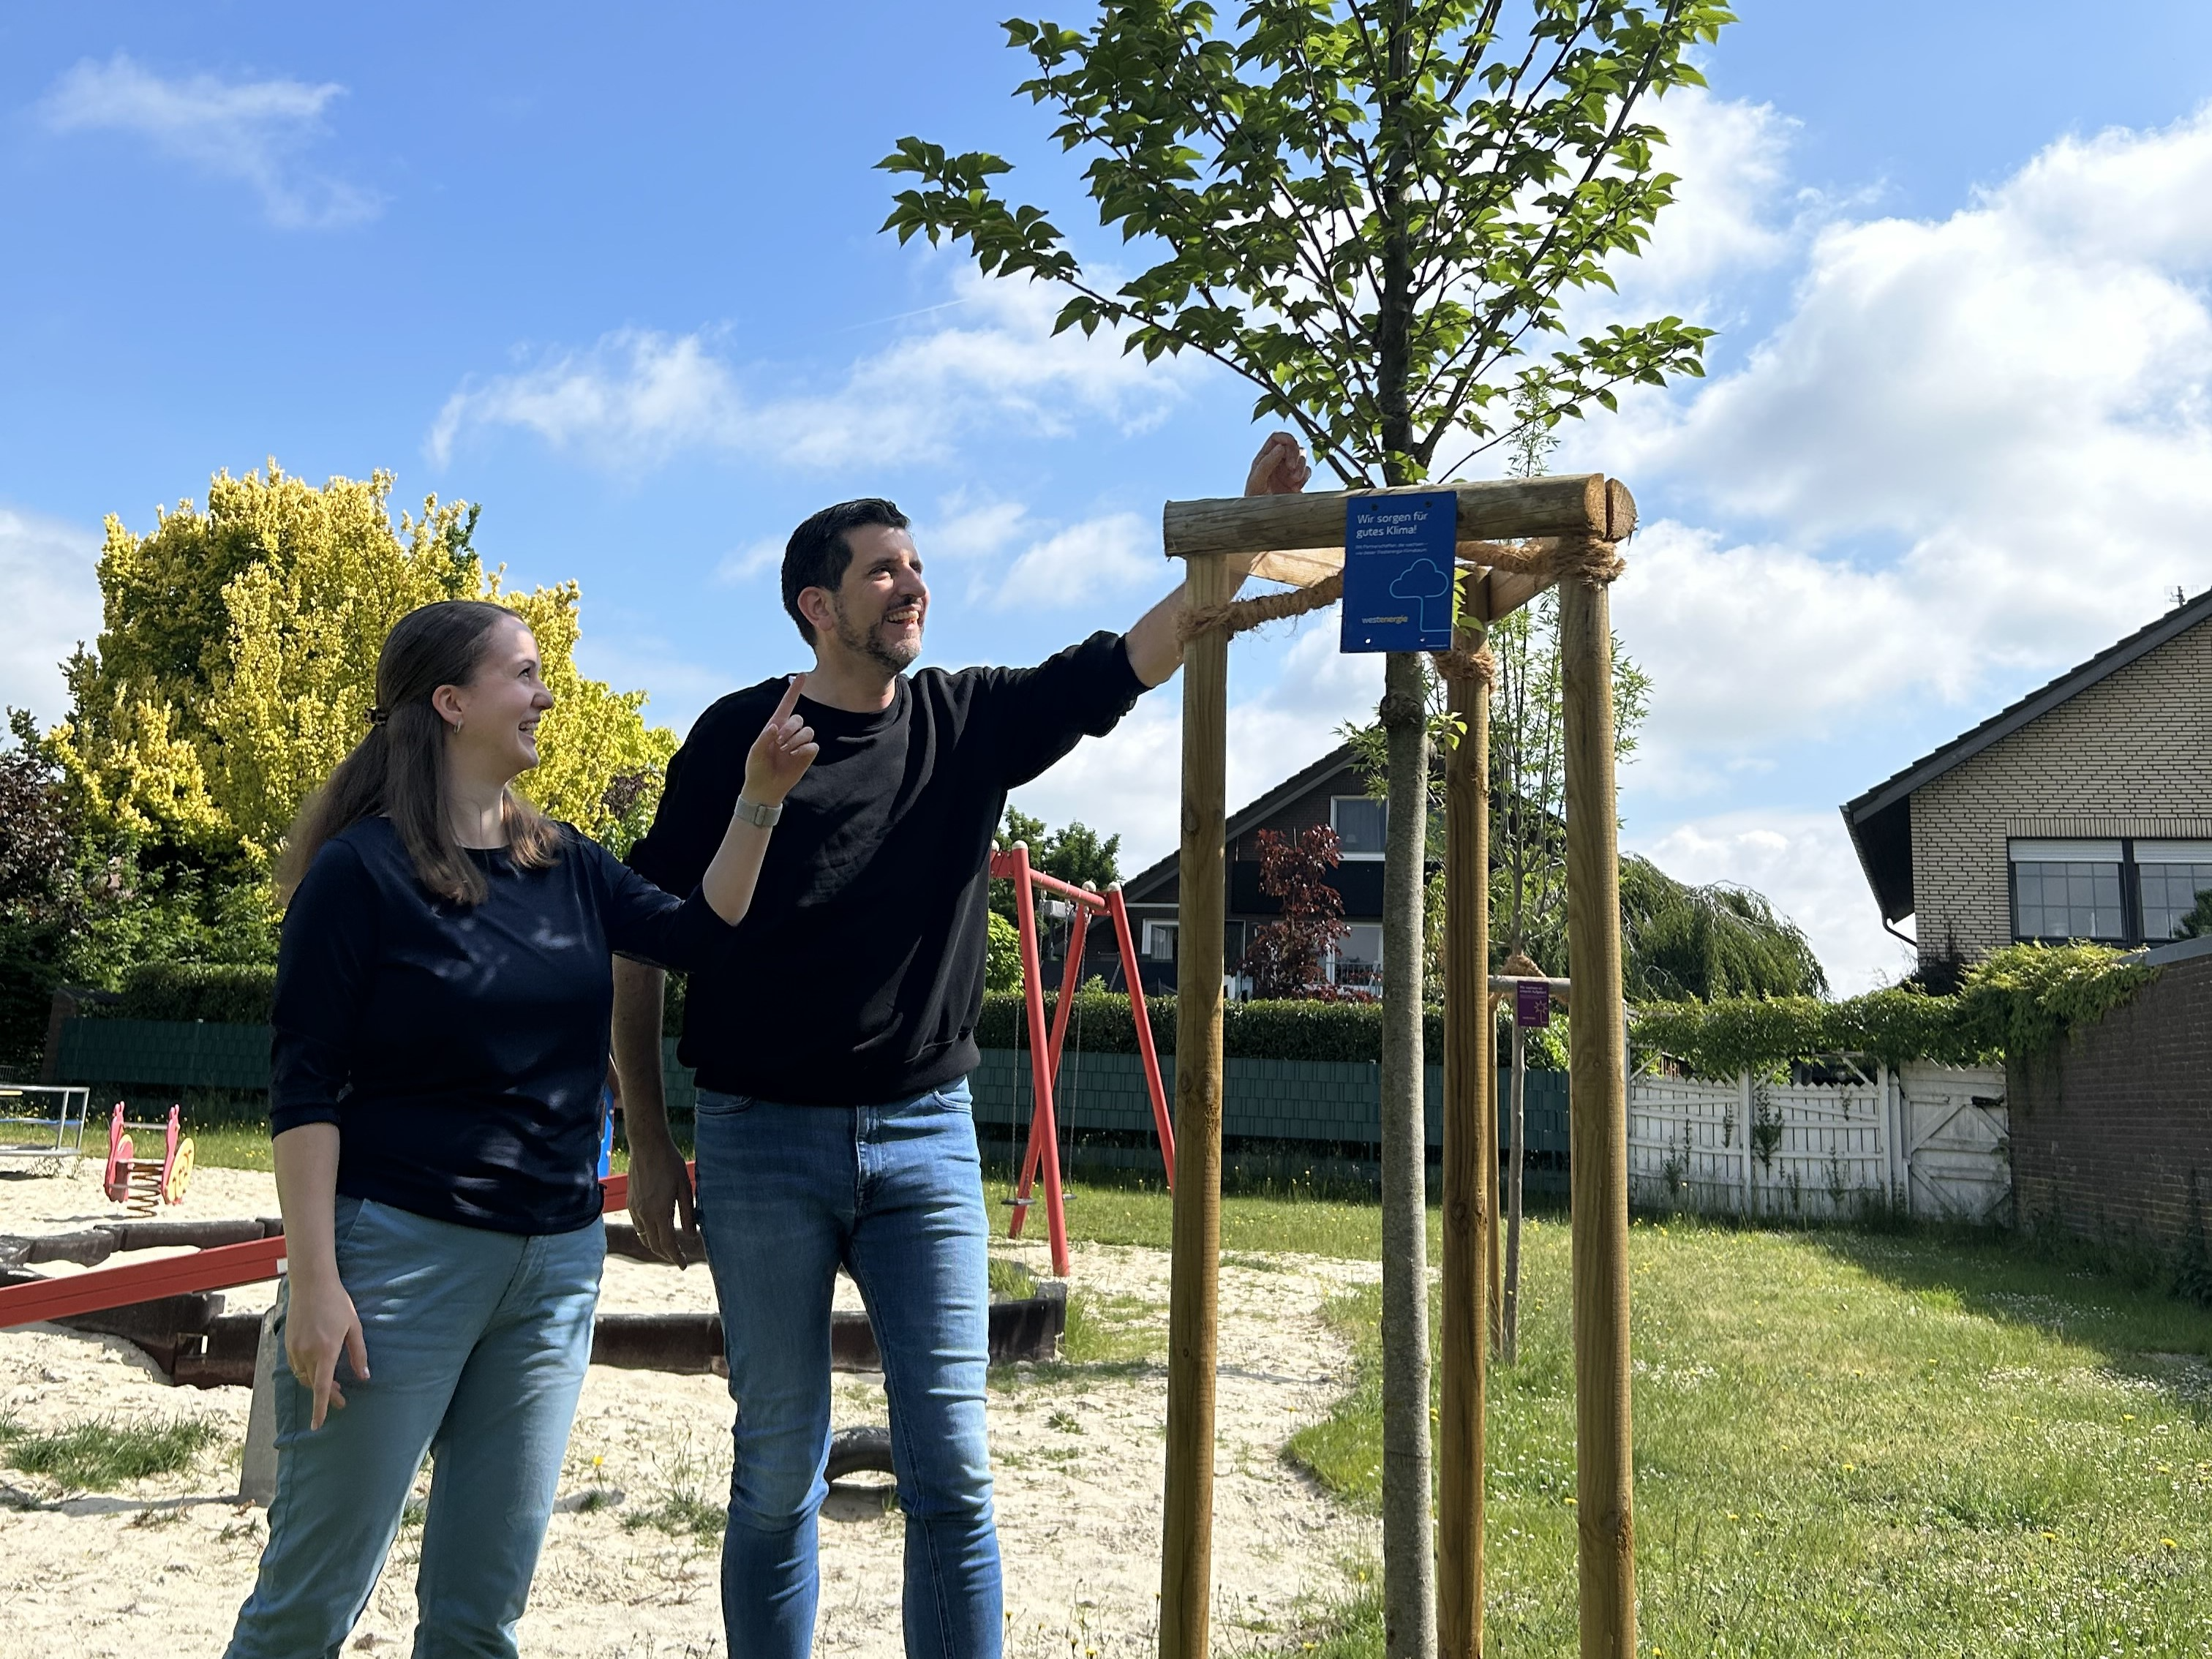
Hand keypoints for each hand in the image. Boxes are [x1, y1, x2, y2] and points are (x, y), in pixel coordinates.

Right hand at [284, 1270, 367, 1430]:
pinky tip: (318, 1366)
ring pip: (303, 1376)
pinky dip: (306, 1371)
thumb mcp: (354, 1327)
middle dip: (326, 1394)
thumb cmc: (337, 1303)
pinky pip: (296, 1365)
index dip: (321, 1408)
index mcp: (325, 1351)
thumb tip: (365, 1377)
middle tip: (341, 1396)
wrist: (311, 1283)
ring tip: (332, 1382)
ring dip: (316, 1383)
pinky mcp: (287, 1342)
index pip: (322, 1388)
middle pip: (313, 1384)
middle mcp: (306, 1353)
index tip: (318, 1425)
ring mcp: (294, 1348)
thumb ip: (359, 1354)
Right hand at [627, 1129, 700, 1266]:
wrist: (647, 1145)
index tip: (683, 1265)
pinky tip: (655, 1229)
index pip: (667, 1244)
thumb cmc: (670, 1164)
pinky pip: (637, 1225)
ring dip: (655, 1245)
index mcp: (659, 1212)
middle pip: (654, 1244)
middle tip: (677, 1259)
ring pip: (643, 1236)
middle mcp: (643, 1214)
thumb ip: (688, 1214)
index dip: (676, 1257)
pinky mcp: (630, 1201)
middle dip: (666, 1255)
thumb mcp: (685, 1188)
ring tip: (668, 1247)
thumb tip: (692, 1235)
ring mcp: (634, 1208)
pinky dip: (646, 1233)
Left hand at [743, 675, 817, 805]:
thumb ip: (764, 737)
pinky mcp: (807, 755)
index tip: (803, 675)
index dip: (795, 690)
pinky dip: (804, 750)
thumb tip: (776, 726)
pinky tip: (794, 758)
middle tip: (779, 742)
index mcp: (775, 726)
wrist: (765, 788)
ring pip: (808, 731)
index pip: (787, 705)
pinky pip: (813, 746)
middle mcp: (788, 732)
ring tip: (786, 752)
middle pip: (799, 719)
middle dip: (790, 729)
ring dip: (796, 740)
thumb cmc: (756, 768)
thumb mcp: (755, 752)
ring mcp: (799, 744)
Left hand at [1244, 430, 1310, 496]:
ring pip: (1303, 456)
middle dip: (1295, 455)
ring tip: (1293, 482)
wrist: (1263, 520)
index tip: (1288, 449)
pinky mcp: (1297, 481)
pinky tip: (1296, 489)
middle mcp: (1277, 461)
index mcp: (1264, 457)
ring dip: (1301, 467)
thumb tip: (1281, 447)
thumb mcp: (1256, 481)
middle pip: (1293, 444)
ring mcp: (1288, 471)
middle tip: (1292, 470)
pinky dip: (1305, 477)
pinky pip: (1307, 470)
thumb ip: (1266, 463)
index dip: (1286, 439)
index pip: (1277, 437)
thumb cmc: (1254, 501)